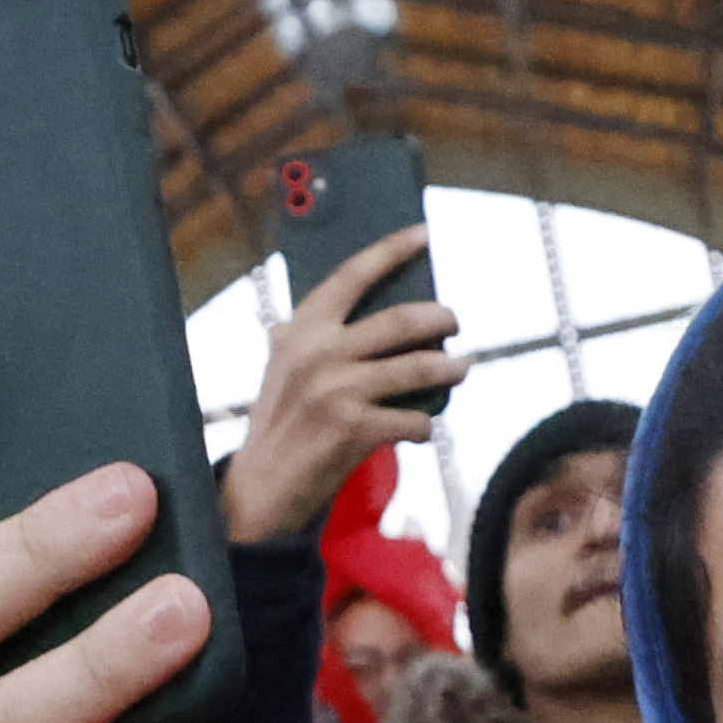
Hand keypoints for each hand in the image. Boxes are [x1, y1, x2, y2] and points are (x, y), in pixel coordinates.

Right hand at [223, 222, 460, 544]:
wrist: (261, 489)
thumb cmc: (283, 424)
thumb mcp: (286, 368)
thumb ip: (313, 336)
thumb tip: (368, 308)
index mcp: (300, 329)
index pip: (351, 274)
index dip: (391, 249)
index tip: (423, 233)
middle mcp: (317, 353)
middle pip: (402, 320)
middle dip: (440, 318)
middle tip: (454, 322)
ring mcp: (336, 391)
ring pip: (420, 368)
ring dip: (450, 369)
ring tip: (460, 368)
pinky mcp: (354, 429)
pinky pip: (414, 419)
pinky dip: (425, 425)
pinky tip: (420, 428)